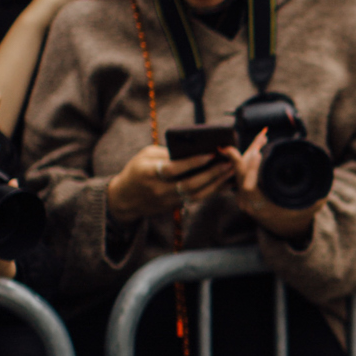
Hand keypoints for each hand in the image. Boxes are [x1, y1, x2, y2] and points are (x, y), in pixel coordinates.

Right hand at [106, 141, 235, 223]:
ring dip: (216, 184)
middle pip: (189, 185)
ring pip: (196, 195)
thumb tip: (193, 150)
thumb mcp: (145, 155)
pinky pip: (197, 199)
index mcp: (149, 173)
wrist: (125, 199)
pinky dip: (212, 191)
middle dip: (211, 174)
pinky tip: (225, 182)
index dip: (192, 162)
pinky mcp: (175, 206)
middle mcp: (159, 189)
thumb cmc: (136, 171)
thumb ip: (166, 152)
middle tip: (228, 163)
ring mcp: (168, 201)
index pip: (173, 169)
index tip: (210, 154)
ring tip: (231, 171)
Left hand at [231, 133, 327, 242]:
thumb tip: (331, 173)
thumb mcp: (311, 206)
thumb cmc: (300, 215)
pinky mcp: (244, 189)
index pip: (249, 187)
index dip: (251, 170)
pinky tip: (259, 144)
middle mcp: (249, 202)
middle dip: (250, 152)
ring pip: (239, 170)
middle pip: (240, 173)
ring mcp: (244, 196)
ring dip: (250, 151)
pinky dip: (249, 156)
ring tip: (263, 137)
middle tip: (262, 137)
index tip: (258, 153)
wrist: (287, 226)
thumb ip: (319, 194)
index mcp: (262, 207)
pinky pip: (242, 170)